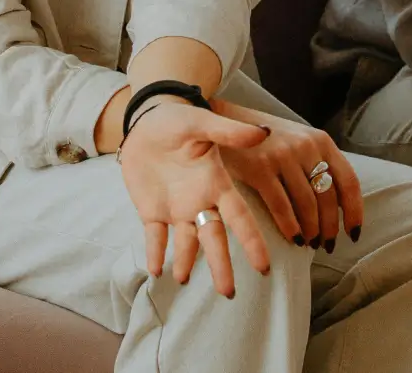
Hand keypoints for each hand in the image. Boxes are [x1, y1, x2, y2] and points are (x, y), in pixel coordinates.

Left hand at [118, 101, 271, 296]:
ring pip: (186, 243)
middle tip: (228, 293)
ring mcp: (177, 209)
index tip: (263, 266)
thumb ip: (229, 131)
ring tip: (182, 279)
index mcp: (216, 184)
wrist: (148, 120)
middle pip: (214, 239)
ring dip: (185, 262)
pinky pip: (155, 237)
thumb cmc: (179, 120)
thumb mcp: (202, 122)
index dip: (251, 241)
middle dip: (221, 265)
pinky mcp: (152, 211)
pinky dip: (155, 253)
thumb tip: (263, 132)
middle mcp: (200, 202)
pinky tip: (156, 270)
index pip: (239, 218)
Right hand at [211, 99, 364, 252]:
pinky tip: (292, 238)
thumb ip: (317, 163)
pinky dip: (289, 226)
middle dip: (330, 227)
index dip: (354, 211)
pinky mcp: (259, 167)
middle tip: (326, 245)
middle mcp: (306, 146)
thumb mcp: (298, 140)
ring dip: (311, 231)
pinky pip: (281, 206)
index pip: (348, 181)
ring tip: (308, 243)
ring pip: (307, 204)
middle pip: (328, 197)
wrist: (224, 120)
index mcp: (321, 141)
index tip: (353, 232)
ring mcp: (282, 156)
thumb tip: (337, 206)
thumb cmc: (264, 137)